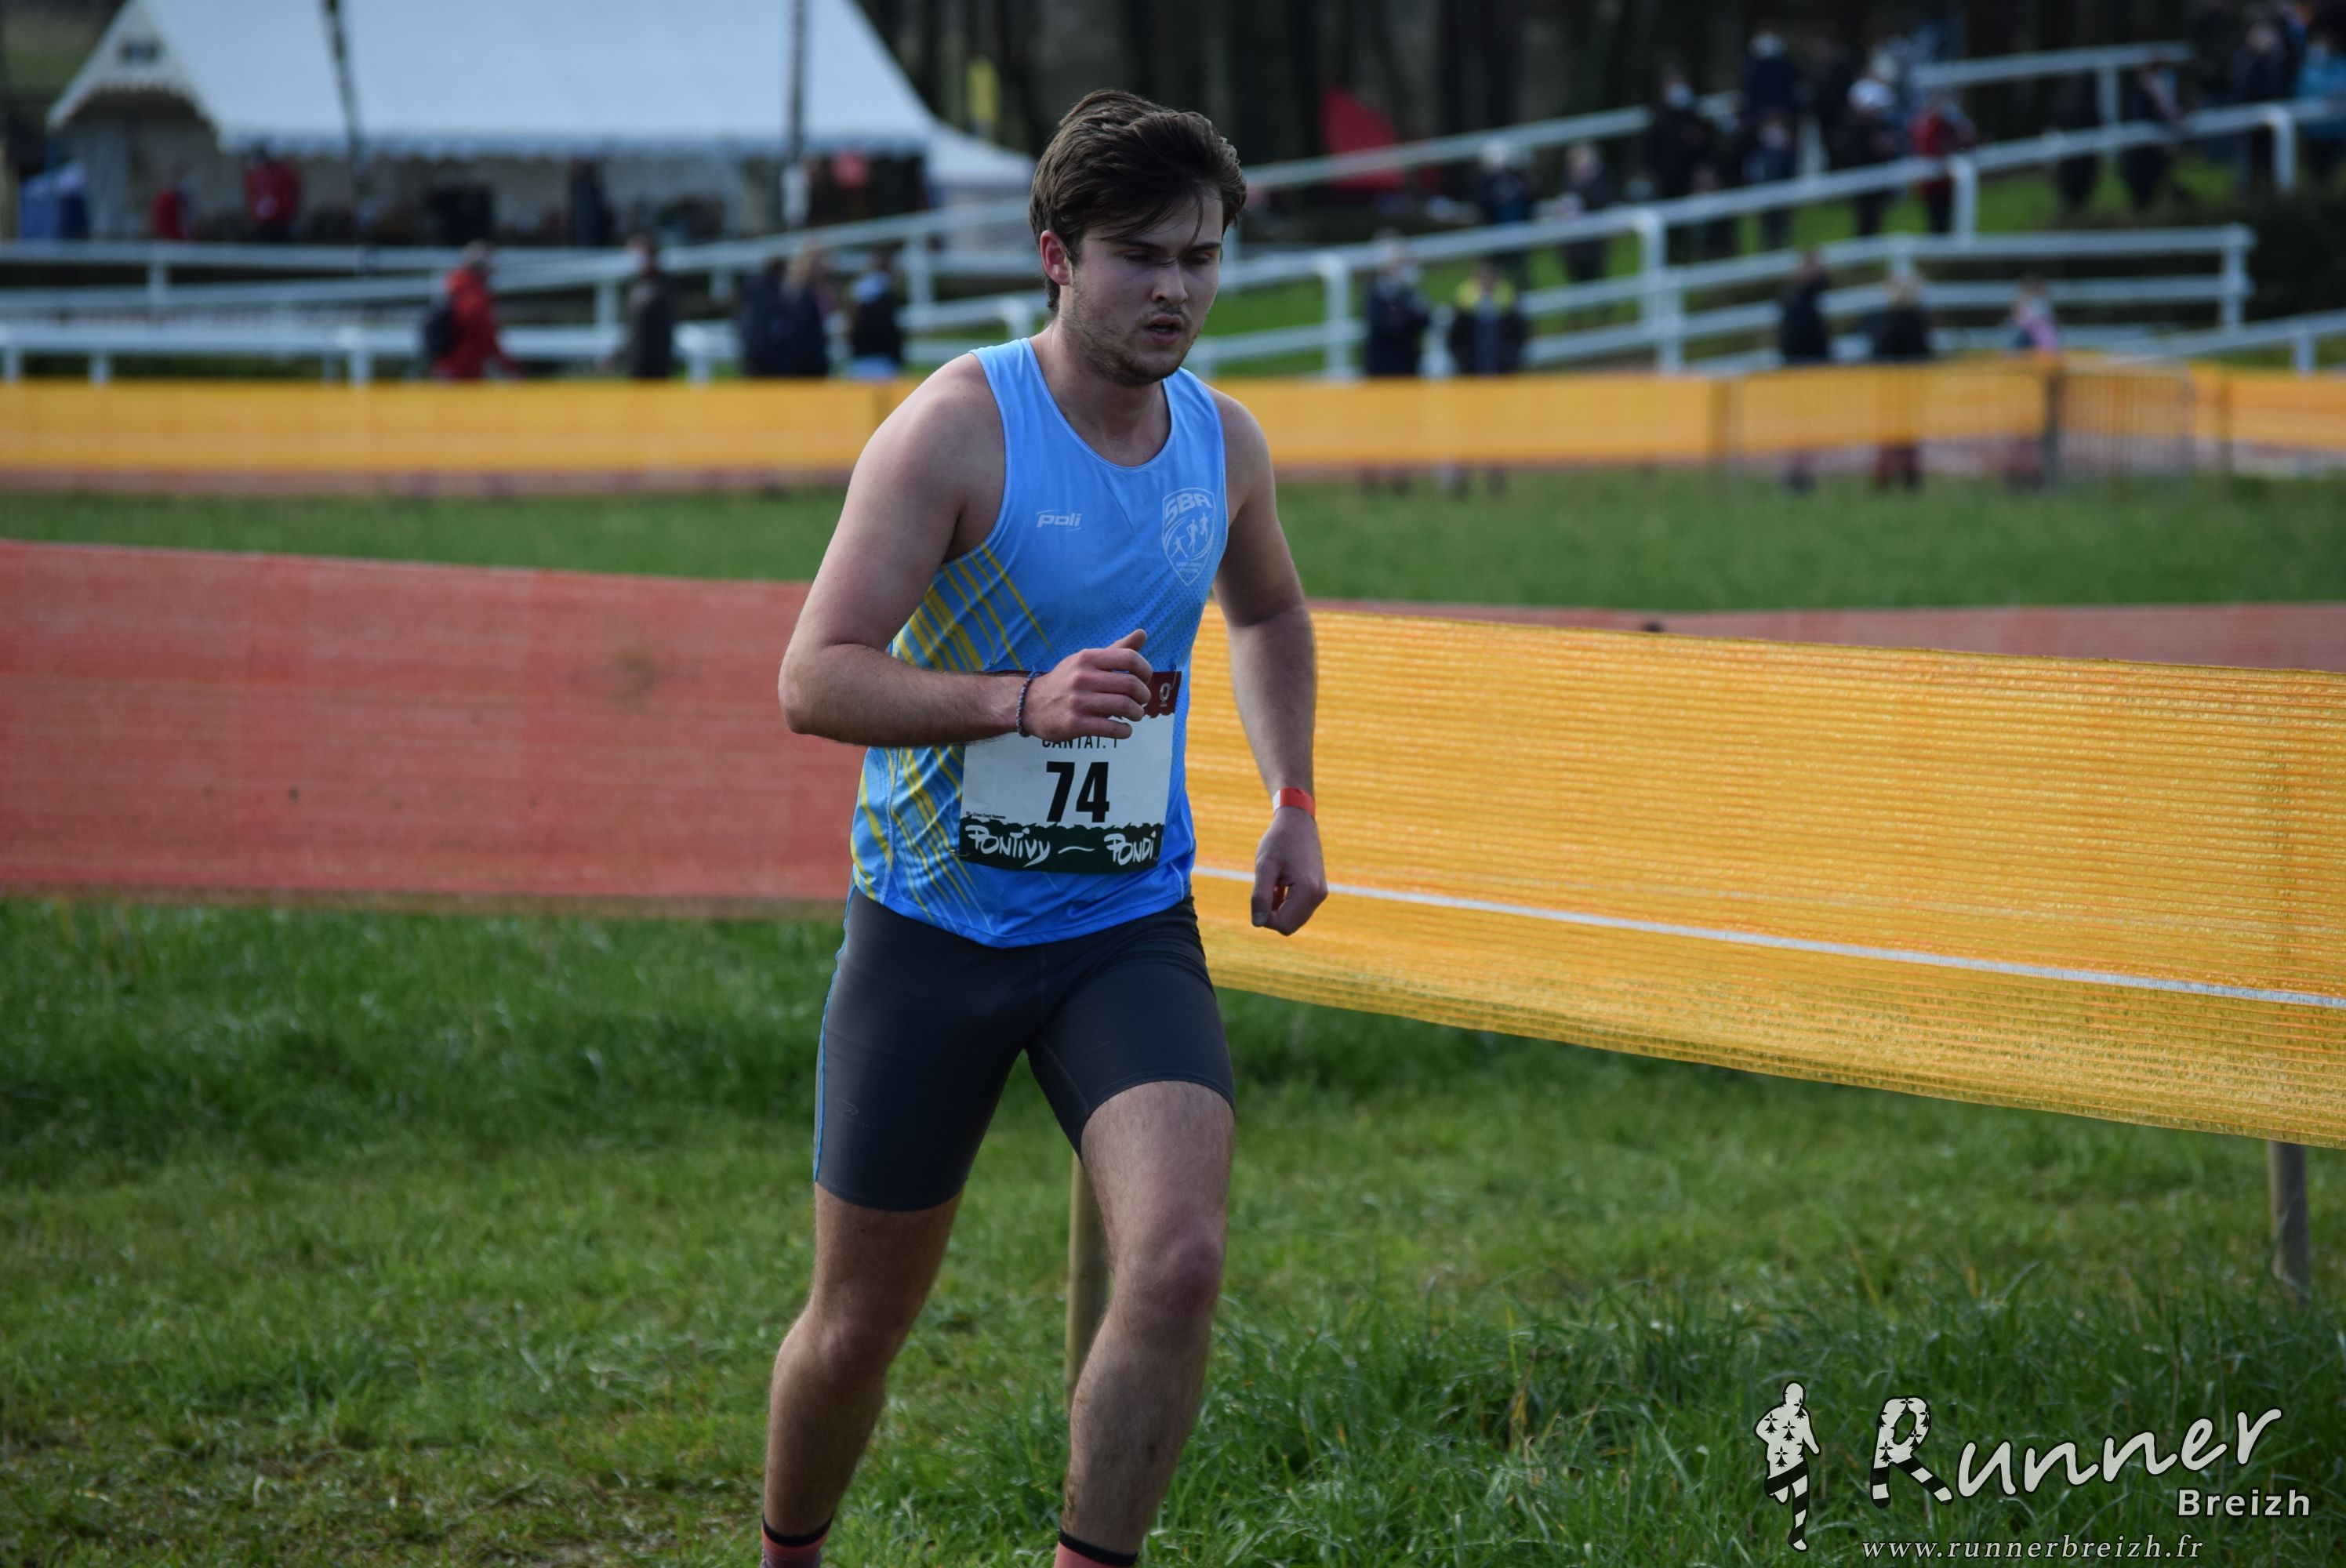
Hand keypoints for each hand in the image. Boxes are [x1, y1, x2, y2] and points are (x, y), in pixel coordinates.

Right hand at [1022, 630, 1152, 740]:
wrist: (1030, 705)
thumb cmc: (1066, 681)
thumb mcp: (1086, 661)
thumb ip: (1116, 649)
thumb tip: (1142, 633)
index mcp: (1087, 658)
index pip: (1130, 658)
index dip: (1145, 670)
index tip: (1144, 680)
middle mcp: (1082, 677)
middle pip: (1131, 684)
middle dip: (1143, 695)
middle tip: (1141, 701)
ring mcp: (1078, 701)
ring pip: (1125, 707)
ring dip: (1137, 713)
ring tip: (1135, 715)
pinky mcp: (1074, 724)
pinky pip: (1111, 729)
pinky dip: (1125, 732)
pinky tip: (1124, 730)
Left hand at [1252, 808, 1325, 934]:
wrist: (1298, 821)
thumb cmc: (1278, 841)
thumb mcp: (1264, 867)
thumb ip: (1260, 896)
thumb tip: (1258, 923)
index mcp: (1307, 891)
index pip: (1283, 925)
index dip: (1265, 917)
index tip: (1258, 896)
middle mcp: (1318, 895)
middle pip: (1290, 926)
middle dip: (1272, 915)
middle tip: (1264, 889)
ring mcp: (1320, 893)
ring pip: (1294, 919)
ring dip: (1278, 908)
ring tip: (1272, 884)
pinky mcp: (1318, 890)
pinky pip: (1299, 910)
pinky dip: (1285, 903)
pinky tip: (1278, 885)